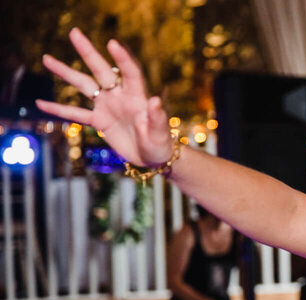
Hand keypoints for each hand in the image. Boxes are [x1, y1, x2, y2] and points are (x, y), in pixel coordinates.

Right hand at [37, 28, 173, 166]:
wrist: (151, 158)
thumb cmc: (160, 144)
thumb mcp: (160, 133)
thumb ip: (157, 118)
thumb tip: (155, 100)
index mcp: (137, 97)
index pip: (130, 73)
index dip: (122, 59)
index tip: (112, 43)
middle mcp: (119, 96)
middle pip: (101, 70)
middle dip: (88, 52)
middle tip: (75, 33)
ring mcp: (107, 106)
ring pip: (83, 85)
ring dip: (65, 73)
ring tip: (46, 59)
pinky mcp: (99, 120)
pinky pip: (75, 113)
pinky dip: (58, 109)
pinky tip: (41, 103)